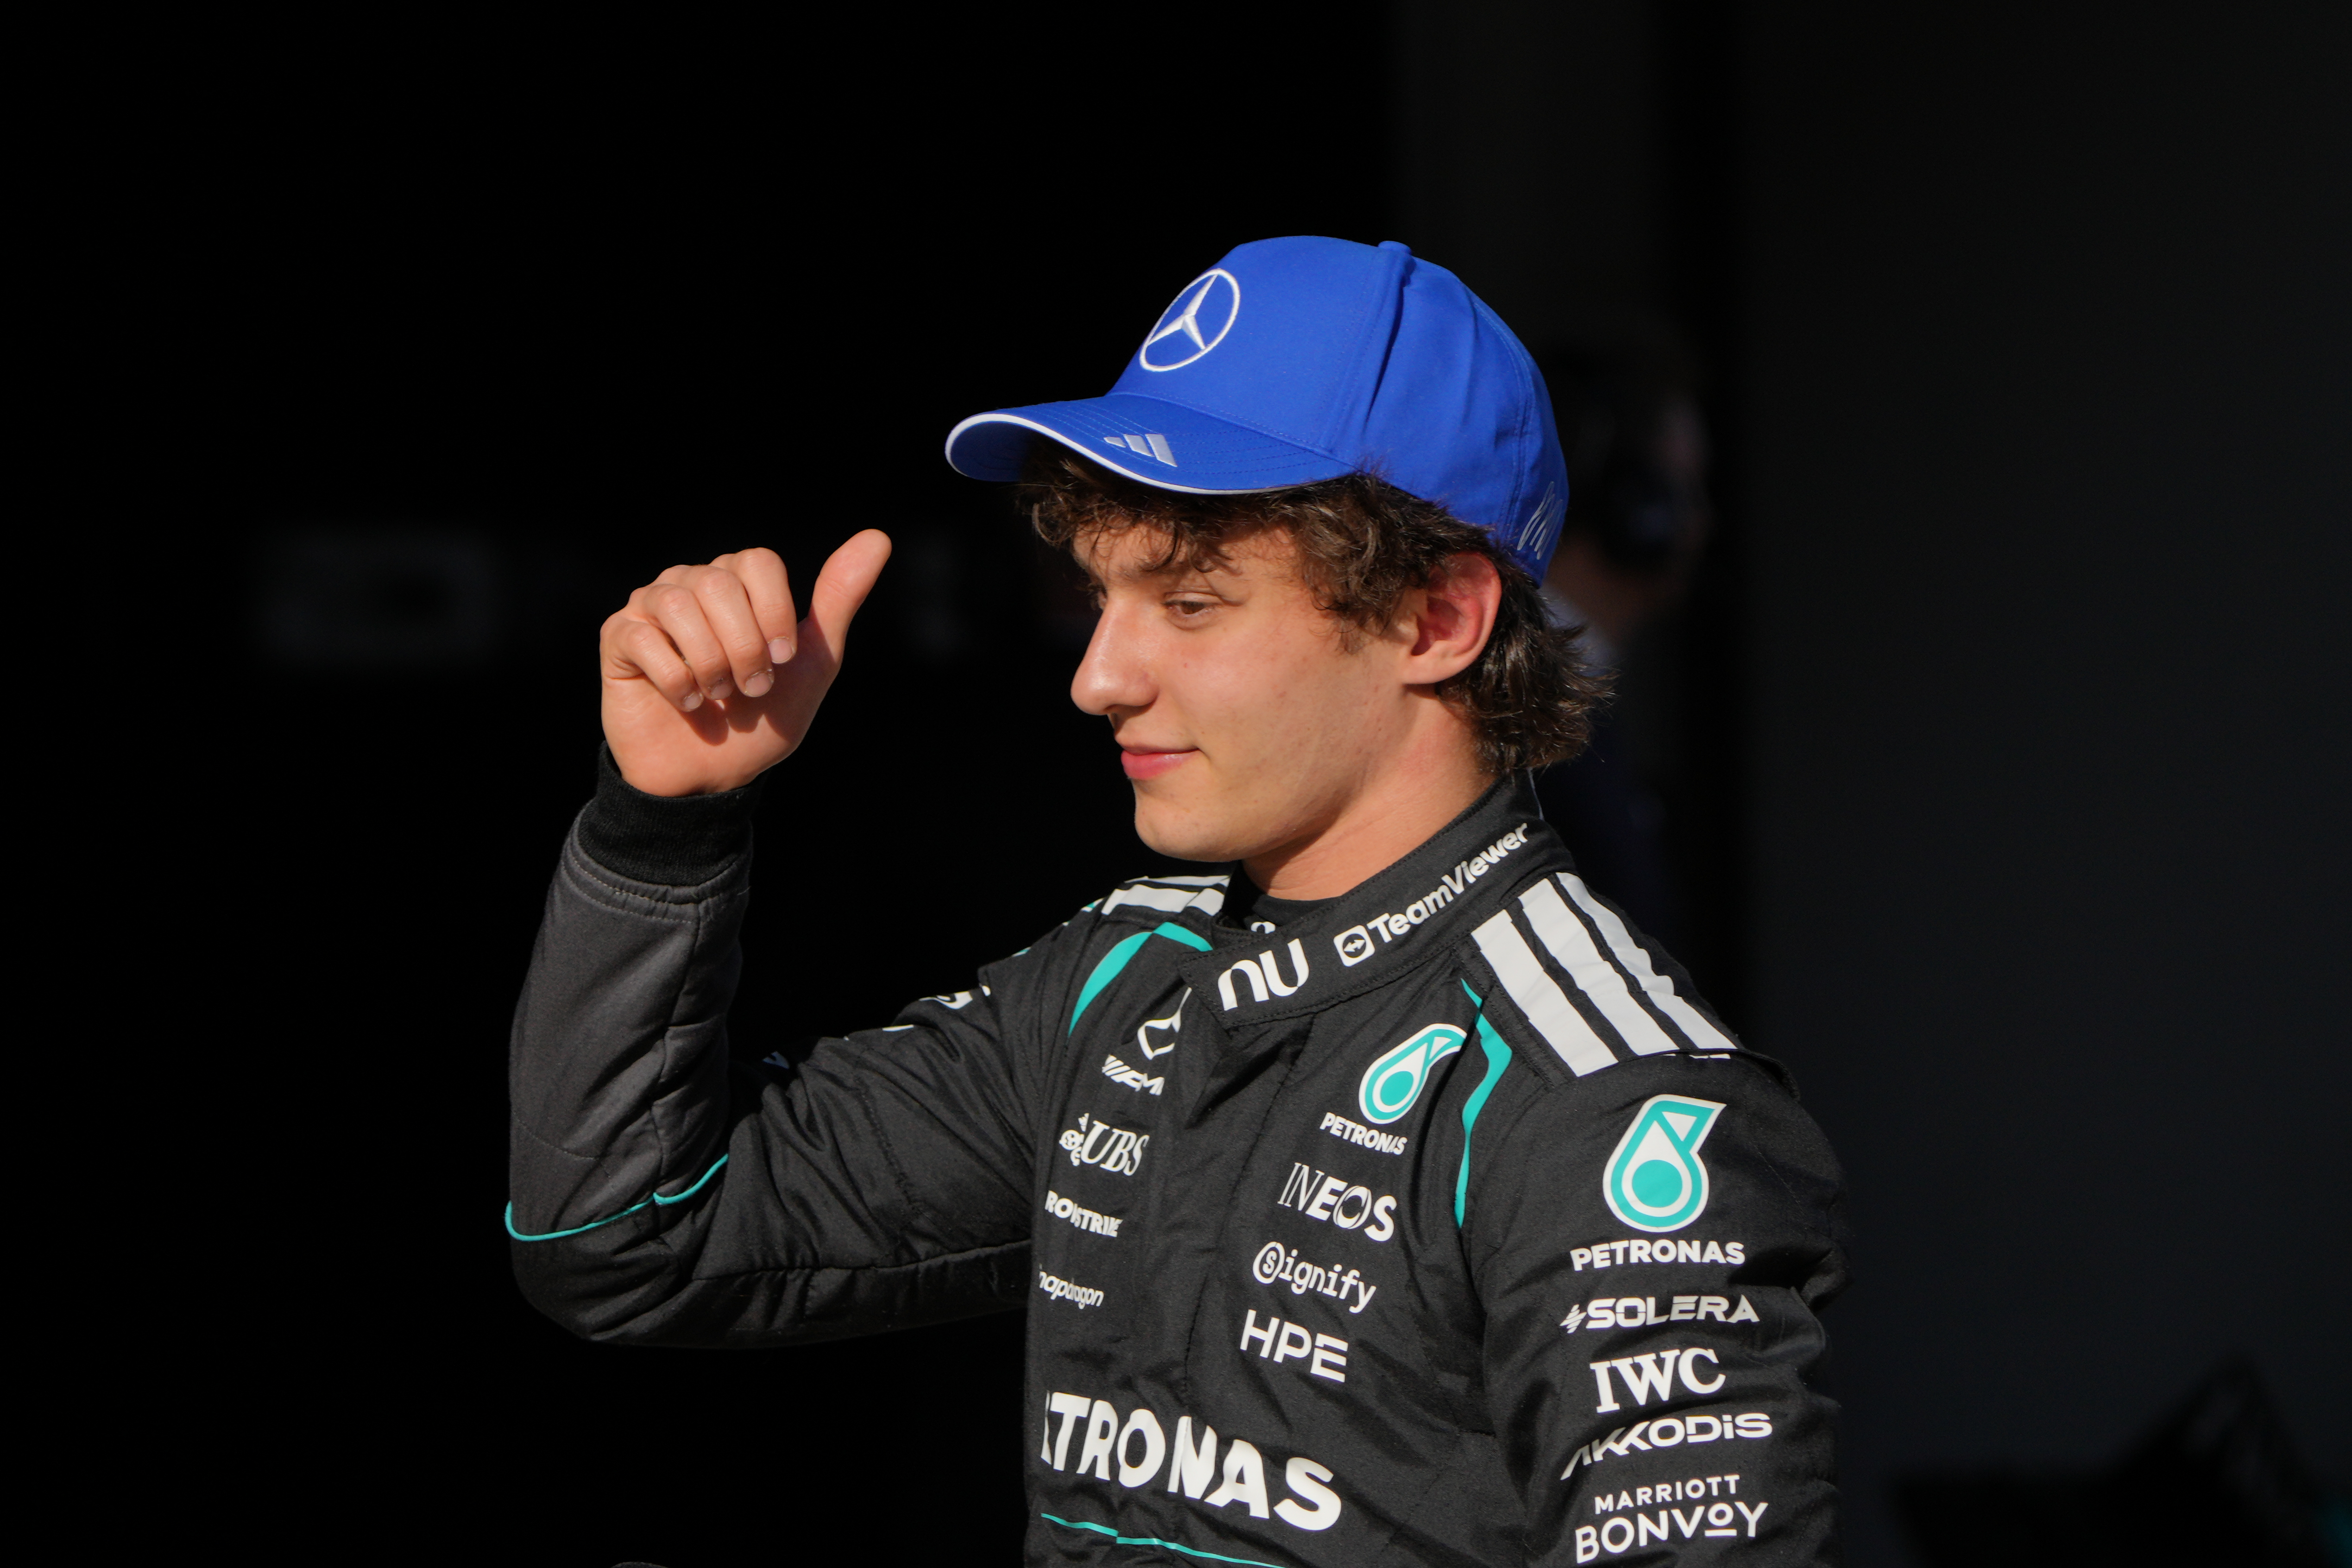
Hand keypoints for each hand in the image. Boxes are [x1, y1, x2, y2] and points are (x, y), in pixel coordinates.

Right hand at [599, 531, 891, 795]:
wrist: (712, 774)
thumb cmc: (761, 716)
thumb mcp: (812, 661)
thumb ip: (838, 598)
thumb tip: (878, 537)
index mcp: (737, 581)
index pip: (758, 563)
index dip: (775, 613)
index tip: (782, 660)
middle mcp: (690, 582)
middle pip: (718, 583)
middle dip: (745, 646)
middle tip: (751, 687)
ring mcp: (649, 606)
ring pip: (678, 604)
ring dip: (710, 662)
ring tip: (717, 694)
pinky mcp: (618, 637)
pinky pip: (642, 637)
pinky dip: (675, 678)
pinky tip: (686, 702)